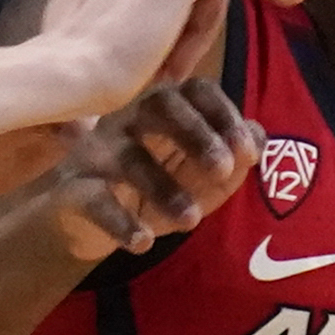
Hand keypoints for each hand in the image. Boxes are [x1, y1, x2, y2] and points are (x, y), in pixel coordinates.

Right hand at [14, 76, 255, 263]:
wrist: (91, 222)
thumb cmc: (154, 186)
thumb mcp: (203, 176)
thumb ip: (235, 157)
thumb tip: (260, 136)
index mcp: (165, 107)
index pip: (197, 91)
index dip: (225, 116)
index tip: (247, 153)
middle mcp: (128, 117)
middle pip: (161, 105)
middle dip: (198, 136)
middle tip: (224, 171)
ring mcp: (98, 150)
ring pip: (130, 157)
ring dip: (164, 188)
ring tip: (190, 221)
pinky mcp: (74, 188)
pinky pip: (94, 199)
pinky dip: (120, 222)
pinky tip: (143, 243)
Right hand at [30, 0, 307, 119]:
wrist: (65, 75)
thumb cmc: (70, 67)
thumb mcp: (91, 23)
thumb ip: (114, 6)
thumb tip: (138, 24)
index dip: (160, 18)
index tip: (147, 56)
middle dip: (182, 25)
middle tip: (160, 69)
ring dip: (194, 33)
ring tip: (165, 68)